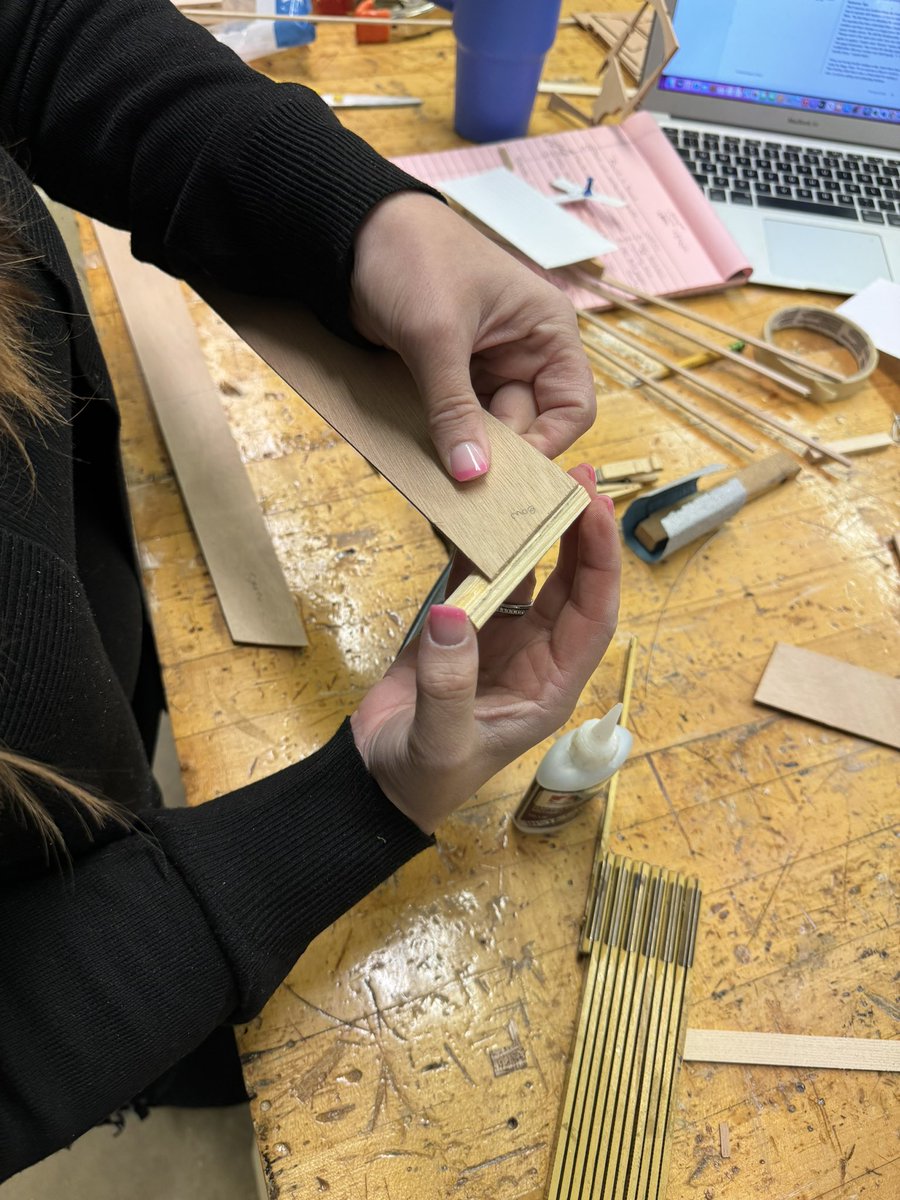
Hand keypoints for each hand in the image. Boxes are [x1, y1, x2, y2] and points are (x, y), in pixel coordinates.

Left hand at [350, 192, 595, 481]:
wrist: (352, 236)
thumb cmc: (411, 258)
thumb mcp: (436, 336)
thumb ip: (454, 408)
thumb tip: (471, 473)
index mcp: (546, 331)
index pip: (572, 407)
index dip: (548, 444)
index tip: (508, 473)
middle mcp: (525, 353)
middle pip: (528, 426)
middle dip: (498, 452)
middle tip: (462, 479)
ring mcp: (488, 368)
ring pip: (490, 431)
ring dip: (467, 448)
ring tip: (440, 470)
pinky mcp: (452, 377)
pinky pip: (458, 421)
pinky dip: (444, 438)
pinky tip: (425, 453)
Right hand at [350, 467, 618, 832]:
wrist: (375, 783)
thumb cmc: (420, 777)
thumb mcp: (439, 741)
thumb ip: (448, 684)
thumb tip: (453, 613)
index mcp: (550, 687)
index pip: (592, 616)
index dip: (601, 563)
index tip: (595, 510)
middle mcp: (536, 659)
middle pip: (573, 587)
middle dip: (581, 533)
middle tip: (580, 476)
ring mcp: (502, 642)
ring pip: (533, 576)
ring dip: (539, 533)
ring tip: (544, 480)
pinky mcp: (465, 631)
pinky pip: (483, 579)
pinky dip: (484, 547)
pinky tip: (486, 511)